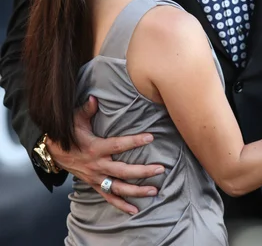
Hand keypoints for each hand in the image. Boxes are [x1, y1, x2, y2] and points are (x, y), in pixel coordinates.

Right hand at [47, 96, 164, 214]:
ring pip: (118, 188)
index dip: (134, 141)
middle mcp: (97, 166)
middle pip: (123, 171)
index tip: (150, 137)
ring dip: (137, 191)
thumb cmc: (68, 133)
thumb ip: (86, 109)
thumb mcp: (75, 119)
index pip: (118, 145)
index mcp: (95, 148)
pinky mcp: (94, 185)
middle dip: (142, 171)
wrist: (54, 152)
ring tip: (154, 190)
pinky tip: (135, 210)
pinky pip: (109, 198)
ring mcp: (96, 178)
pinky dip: (121, 206)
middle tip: (160, 169)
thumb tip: (95, 98)